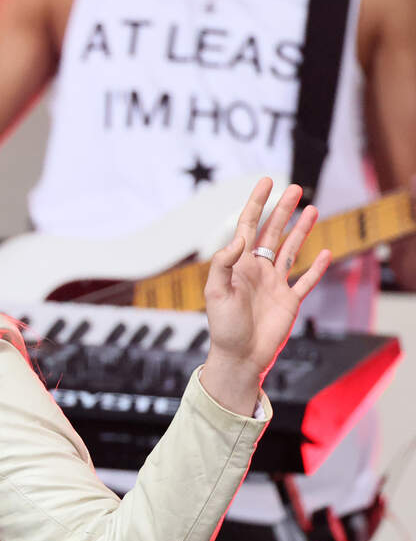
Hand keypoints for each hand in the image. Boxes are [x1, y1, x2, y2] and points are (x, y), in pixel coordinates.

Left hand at [201, 177, 330, 412]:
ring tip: (312, 209)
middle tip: (295, 187)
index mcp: (238, 264)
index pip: (247, 226)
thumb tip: (238, 240)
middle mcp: (257, 270)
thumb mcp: (215, 293)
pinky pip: (306, 280)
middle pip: (272, 232)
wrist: (239, 357)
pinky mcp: (290, 301)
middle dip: (283, 210)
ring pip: (290, 250)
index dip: (256, 204)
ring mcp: (275, 284)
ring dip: (301, 230)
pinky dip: (316, 267)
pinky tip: (325, 251)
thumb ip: (223, 264)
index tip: (266, 182)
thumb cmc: (223, 328)